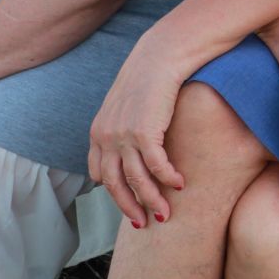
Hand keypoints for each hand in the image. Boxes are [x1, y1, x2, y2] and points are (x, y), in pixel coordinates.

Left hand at [88, 42, 185, 228]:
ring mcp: (123, 136)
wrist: (161, 54)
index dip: (114, 192)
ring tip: (166, 214)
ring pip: (136, 181)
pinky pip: (156, 166)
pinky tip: (180, 184)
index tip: (130, 202)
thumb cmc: (150, 77)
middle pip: (114, 185)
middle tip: (144, 223)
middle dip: (130, 208)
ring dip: (152, 201)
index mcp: (98, 132)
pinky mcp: (144, 132)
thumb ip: (123, 127)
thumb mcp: (127, 104)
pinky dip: (168, 179)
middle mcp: (105, 137)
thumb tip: (133, 145)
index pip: (100, 174)